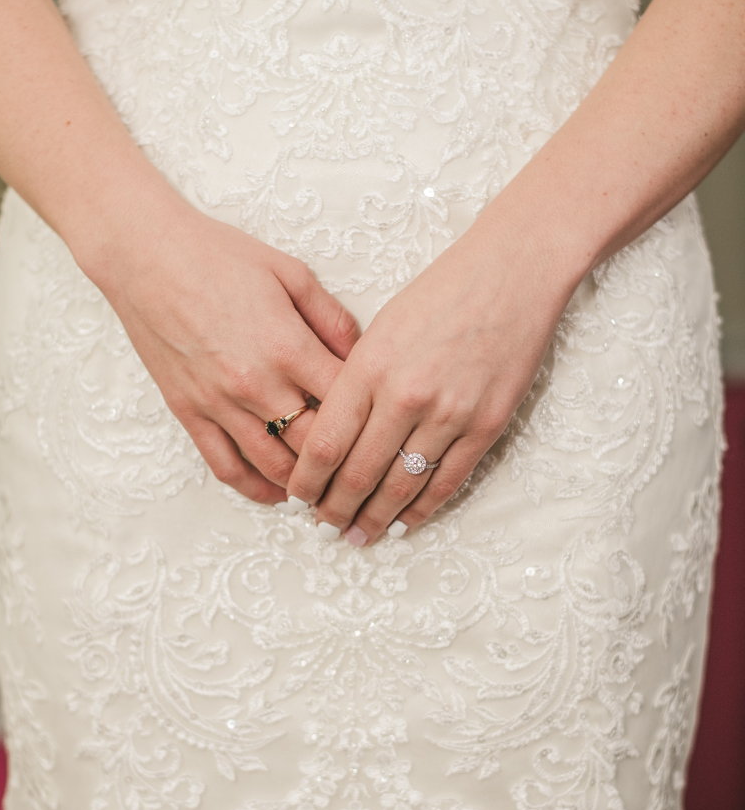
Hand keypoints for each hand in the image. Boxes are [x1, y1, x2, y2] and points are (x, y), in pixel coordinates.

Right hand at [98, 209, 359, 505]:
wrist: (145, 256)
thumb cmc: (218, 256)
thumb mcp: (291, 273)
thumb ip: (333, 318)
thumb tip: (365, 356)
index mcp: (288, 347)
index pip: (346, 402)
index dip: (372, 418)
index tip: (385, 425)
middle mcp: (256, 384)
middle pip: (315, 445)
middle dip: (346, 462)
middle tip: (367, 471)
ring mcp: (219, 403)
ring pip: (274, 466)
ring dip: (305, 484)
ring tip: (330, 488)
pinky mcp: (190, 413)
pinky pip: (226, 466)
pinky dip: (255, 488)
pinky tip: (278, 492)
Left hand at [285, 223, 575, 541]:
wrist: (512, 274)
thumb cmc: (441, 293)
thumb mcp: (381, 328)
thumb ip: (355, 380)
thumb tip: (331, 436)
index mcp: (370, 367)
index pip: (325, 444)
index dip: (307, 481)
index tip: (298, 497)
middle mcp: (405, 396)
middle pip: (358, 474)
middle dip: (335, 509)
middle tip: (323, 527)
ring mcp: (449, 415)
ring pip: (401, 487)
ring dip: (375, 519)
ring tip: (357, 535)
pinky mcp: (486, 426)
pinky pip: (446, 482)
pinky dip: (421, 509)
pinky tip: (403, 522)